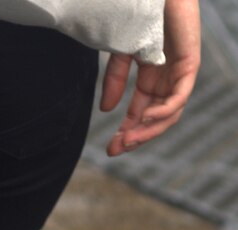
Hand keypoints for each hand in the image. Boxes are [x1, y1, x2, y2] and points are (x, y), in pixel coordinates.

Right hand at [100, 0, 200, 156]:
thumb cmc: (140, 13)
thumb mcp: (122, 52)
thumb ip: (115, 80)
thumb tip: (106, 110)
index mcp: (152, 76)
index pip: (141, 112)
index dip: (127, 130)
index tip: (110, 148)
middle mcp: (167, 78)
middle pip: (155, 118)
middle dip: (136, 136)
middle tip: (116, 149)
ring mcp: (180, 72)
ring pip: (169, 113)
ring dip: (149, 130)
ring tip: (129, 139)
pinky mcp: (190, 63)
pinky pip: (179, 97)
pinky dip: (164, 111)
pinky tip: (147, 118)